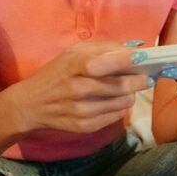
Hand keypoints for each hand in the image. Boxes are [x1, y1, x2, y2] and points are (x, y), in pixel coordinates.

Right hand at [10, 40, 150, 134]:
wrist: (31, 104)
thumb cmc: (57, 73)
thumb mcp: (74, 52)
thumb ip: (105, 49)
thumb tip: (136, 49)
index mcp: (76, 65)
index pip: (107, 63)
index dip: (129, 61)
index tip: (145, 59)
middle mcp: (79, 88)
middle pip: (122, 85)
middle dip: (139, 80)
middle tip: (145, 76)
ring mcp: (82, 110)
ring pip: (124, 102)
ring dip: (130, 94)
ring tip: (126, 88)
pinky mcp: (85, 127)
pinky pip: (117, 116)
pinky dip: (120, 107)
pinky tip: (113, 101)